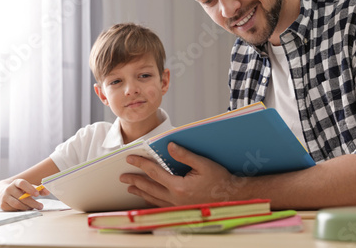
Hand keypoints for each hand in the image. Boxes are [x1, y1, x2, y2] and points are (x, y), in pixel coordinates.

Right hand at [0, 179, 49, 210]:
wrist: (2, 193)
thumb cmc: (20, 190)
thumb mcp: (28, 187)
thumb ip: (38, 189)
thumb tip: (48, 192)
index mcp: (16, 182)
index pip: (22, 183)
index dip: (30, 189)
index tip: (37, 194)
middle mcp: (9, 189)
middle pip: (21, 197)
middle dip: (32, 202)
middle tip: (40, 206)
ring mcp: (4, 197)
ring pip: (17, 204)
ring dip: (27, 207)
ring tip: (33, 208)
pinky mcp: (3, 205)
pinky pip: (14, 209)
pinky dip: (21, 210)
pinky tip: (25, 209)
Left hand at [120, 142, 244, 206]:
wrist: (232, 197)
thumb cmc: (220, 180)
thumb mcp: (204, 164)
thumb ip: (185, 155)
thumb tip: (170, 146)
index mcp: (179, 186)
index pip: (154, 172)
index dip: (141, 164)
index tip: (130, 158)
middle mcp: (175, 198)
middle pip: (149, 188)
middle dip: (134, 181)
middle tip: (123, 177)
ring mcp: (177, 206)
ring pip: (153, 199)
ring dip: (140, 192)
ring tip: (130, 188)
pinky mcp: (181, 209)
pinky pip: (161, 205)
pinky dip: (151, 201)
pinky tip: (148, 199)